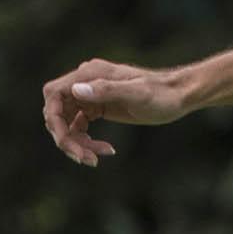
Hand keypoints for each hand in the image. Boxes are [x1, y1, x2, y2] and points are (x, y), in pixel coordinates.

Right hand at [40, 59, 191, 165]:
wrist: (179, 95)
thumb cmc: (161, 94)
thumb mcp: (136, 94)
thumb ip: (106, 91)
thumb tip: (76, 91)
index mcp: (89, 74)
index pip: (54, 94)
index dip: (53, 118)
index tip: (64, 140)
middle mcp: (86, 82)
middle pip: (58, 112)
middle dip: (67, 138)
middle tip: (85, 159)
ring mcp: (91, 95)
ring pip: (68, 123)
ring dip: (77, 143)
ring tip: (95, 159)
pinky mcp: (99, 107)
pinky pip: (80, 126)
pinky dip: (87, 141)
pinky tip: (106, 150)